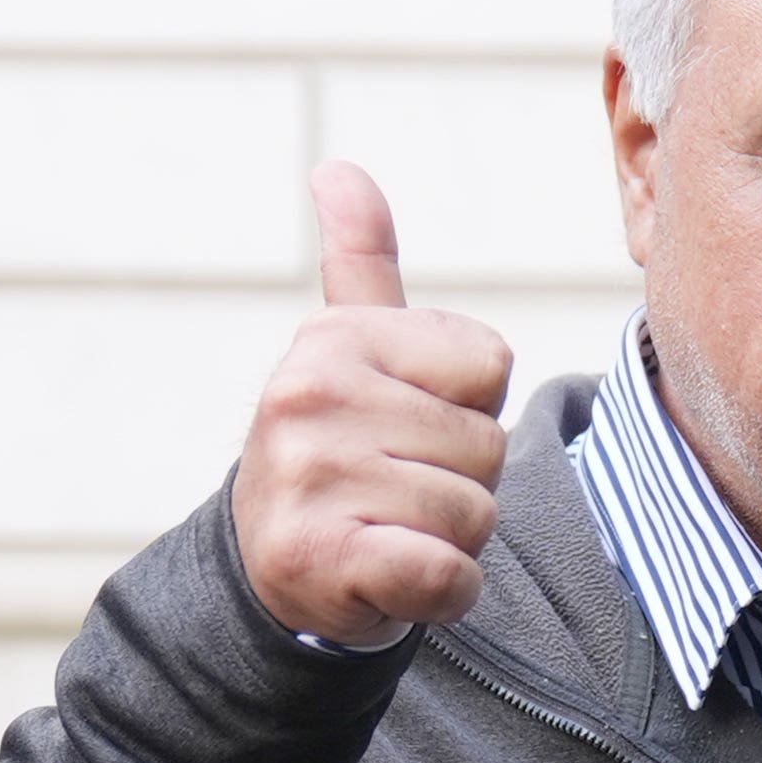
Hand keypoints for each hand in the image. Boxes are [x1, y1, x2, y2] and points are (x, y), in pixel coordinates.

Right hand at [233, 161, 513, 645]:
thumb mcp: (347, 351)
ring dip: (449, 540)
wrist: (271, 570)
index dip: (468, 410)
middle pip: (487, 446)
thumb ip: (360, 264)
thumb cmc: (336, 452)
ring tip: (387, 530)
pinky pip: (448, 575)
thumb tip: (339, 169)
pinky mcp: (322, 558)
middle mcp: (308, 396)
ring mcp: (310, 477)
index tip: (406, 429)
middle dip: (461, 482)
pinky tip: (392, 582)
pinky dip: (444, 593)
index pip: (490, 366)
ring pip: (474, 513)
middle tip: (395, 492)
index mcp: (333, 338)